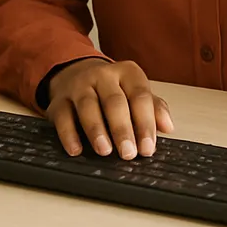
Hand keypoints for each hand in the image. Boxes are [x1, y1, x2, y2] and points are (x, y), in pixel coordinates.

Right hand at [46, 58, 173, 158]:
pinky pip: (62, 116)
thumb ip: (153, 107)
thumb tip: (168, 127)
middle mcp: (103, 75)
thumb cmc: (113, 89)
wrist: (76, 73)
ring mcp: (79, 86)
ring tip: (105, 151)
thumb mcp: (135, 92)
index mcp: (128, 72)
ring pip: (88, 106)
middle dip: (122, 129)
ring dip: (97, 130)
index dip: (145, 123)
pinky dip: (68, 134)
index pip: (140, 96)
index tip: (147, 148)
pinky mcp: (59, 100)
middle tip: (128, 153)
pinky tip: (76, 149)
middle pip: (115, 102)